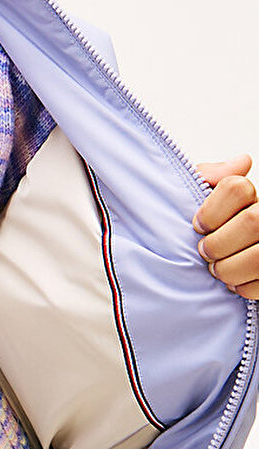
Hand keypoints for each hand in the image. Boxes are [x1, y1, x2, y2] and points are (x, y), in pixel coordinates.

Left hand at [193, 154, 258, 298]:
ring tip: (217, 270)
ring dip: (230, 268)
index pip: (237, 188)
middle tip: (205, 252)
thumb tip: (242, 161)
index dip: (212, 211)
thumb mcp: (196, 196)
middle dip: (220, 243)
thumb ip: (207, 176)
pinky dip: (245, 287)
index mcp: (250, 195)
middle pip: (253, 222)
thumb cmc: (201, 225)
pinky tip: (235, 284)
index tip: (198, 226)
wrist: (201, 258)